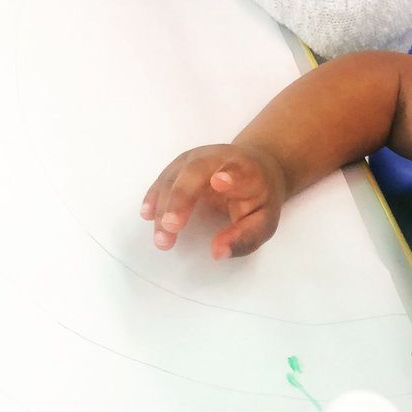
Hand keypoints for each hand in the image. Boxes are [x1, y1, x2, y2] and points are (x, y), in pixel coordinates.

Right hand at [140, 143, 285, 257]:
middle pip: (195, 172)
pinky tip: (147, 214)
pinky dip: (154, 196)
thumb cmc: (259, 199)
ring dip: (163, 206)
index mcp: (247, 171)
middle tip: (171, 226)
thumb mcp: (264, 221)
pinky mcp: (180, 165)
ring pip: (175, 177)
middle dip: (181, 197)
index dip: (230, 175)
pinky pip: (164, 179)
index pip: (238, 170)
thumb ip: (245, 237)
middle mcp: (218, 159)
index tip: (219, 182)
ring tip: (161, 236)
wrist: (255, 167)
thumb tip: (217, 253)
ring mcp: (195, 158)